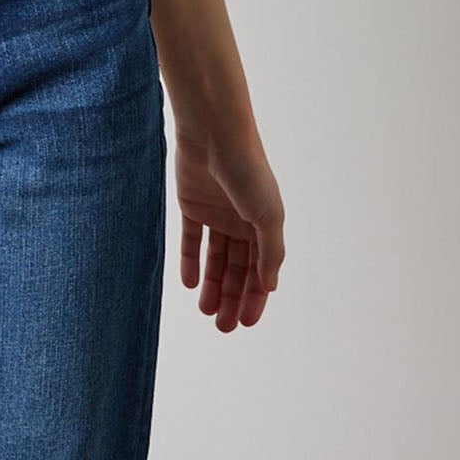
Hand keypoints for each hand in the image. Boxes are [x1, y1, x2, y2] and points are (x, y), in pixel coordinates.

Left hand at [172, 124, 284, 329]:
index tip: (247, 324)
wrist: (213, 132)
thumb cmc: (247, 170)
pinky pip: (190, 239)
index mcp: (265, 224)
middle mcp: (242, 220)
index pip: (261, 270)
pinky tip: (190, 284)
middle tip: (223, 327)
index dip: (256, 298)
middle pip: (238, 269)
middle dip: (232, 298)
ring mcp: (216, 212)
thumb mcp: (268, 216)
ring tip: (205, 312)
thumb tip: (270, 286)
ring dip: (212, 285)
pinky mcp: (191, 203)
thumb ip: (270, 253)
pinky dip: (190, 261)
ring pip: (215, 258)